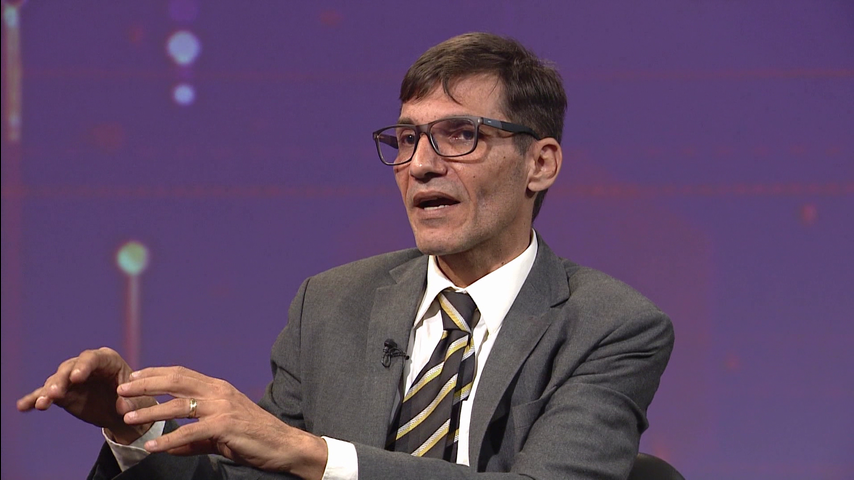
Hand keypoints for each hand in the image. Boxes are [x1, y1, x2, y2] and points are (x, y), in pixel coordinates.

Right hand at [16, 347, 156, 443]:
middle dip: (61, 380)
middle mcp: (86, 366)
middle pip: (69, 369)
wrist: (123, 410)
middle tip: (55, 394)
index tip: (76, 377)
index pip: (92, 358)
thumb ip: (130, 401)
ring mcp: (72, 378)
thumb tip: (123, 408)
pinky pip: (47, 394)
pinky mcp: (63, 392)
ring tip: (42, 404)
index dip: (83, 366)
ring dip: (47, 392)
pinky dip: (35, 399)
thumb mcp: (137, 398)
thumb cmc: (134, 397)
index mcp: (106, 359)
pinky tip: (23, 406)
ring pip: (56, 381)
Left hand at [117, 366, 326, 478]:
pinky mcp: (225, 426)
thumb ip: (194, 438)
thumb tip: (168, 445)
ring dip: (151, 411)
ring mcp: (222, 407)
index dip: (156, 373)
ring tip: (129, 418)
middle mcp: (219, 392)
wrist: (282, 445)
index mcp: (218, 387)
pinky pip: (190, 432)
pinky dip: (169, 439)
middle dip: (146, 385)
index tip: (134, 376)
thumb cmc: (253, 437)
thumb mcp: (220, 433)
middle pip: (176, 381)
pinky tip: (153, 446)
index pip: (182, 374)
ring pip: (179, 405)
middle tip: (122, 390)